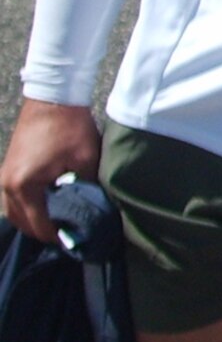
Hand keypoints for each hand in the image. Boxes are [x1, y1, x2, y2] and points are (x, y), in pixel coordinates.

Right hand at [0, 98, 101, 243]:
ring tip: (59, 225)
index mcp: (24, 186)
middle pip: (22, 222)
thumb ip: (86, 188)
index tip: (75, 243)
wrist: (53, 97)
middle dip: (44, 232)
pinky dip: (28, 208)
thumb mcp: (86, 160)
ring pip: (15, 213)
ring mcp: (4, 177)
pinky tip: (47, 208)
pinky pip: (14, 199)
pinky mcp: (8, 169)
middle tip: (69, 237)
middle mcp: (7, 185)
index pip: (39, 224)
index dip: (57, 236)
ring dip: (33, 222)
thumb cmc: (70, 128)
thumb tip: (94, 210)